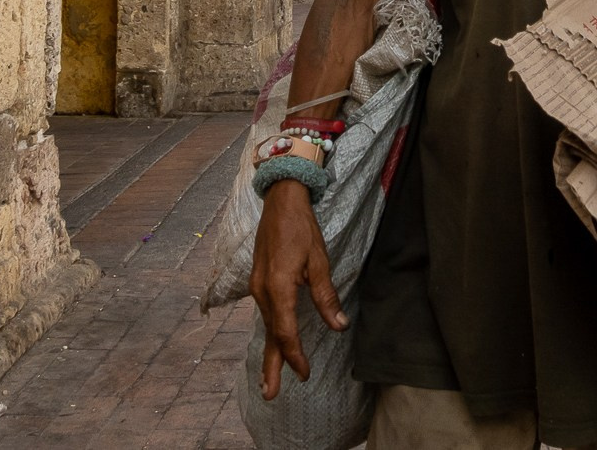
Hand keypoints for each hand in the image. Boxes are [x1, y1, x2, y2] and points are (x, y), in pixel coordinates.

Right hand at [249, 180, 345, 399]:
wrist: (281, 201)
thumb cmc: (302, 228)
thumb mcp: (319, 261)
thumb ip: (326, 295)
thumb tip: (339, 327)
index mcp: (278, 288)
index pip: (286, 332)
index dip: (295, 356)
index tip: (305, 374)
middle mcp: (263, 291)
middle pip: (270, 336)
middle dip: (271, 367)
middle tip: (269, 395)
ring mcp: (258, 286)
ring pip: (267, 325)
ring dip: (271, 352)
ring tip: (270, 377)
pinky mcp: (259, 281)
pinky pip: (265, 313)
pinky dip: (271, 332)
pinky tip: (275, 342)